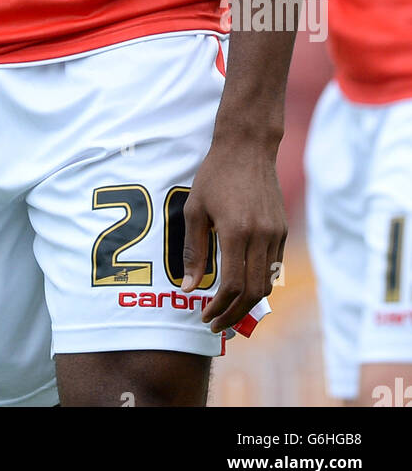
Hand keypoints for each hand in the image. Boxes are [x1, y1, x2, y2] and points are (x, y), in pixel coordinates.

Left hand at [181, 138, 285, 332]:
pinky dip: (258, 282)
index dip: (218, 307)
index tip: (204, 316)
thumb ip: (193, 250)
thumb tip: (189, 288)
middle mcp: (260, 236)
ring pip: (266, 282)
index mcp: (236, 232)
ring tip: (227, 310)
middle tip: (216, 323)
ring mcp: (275, 233)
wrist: (247, 147)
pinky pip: (273, 266)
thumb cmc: (215, 176)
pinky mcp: (282, 229)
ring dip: (248, 303)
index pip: (232, 285)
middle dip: (234, 314)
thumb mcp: (195, 209)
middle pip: (253, 292)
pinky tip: (242, 285)